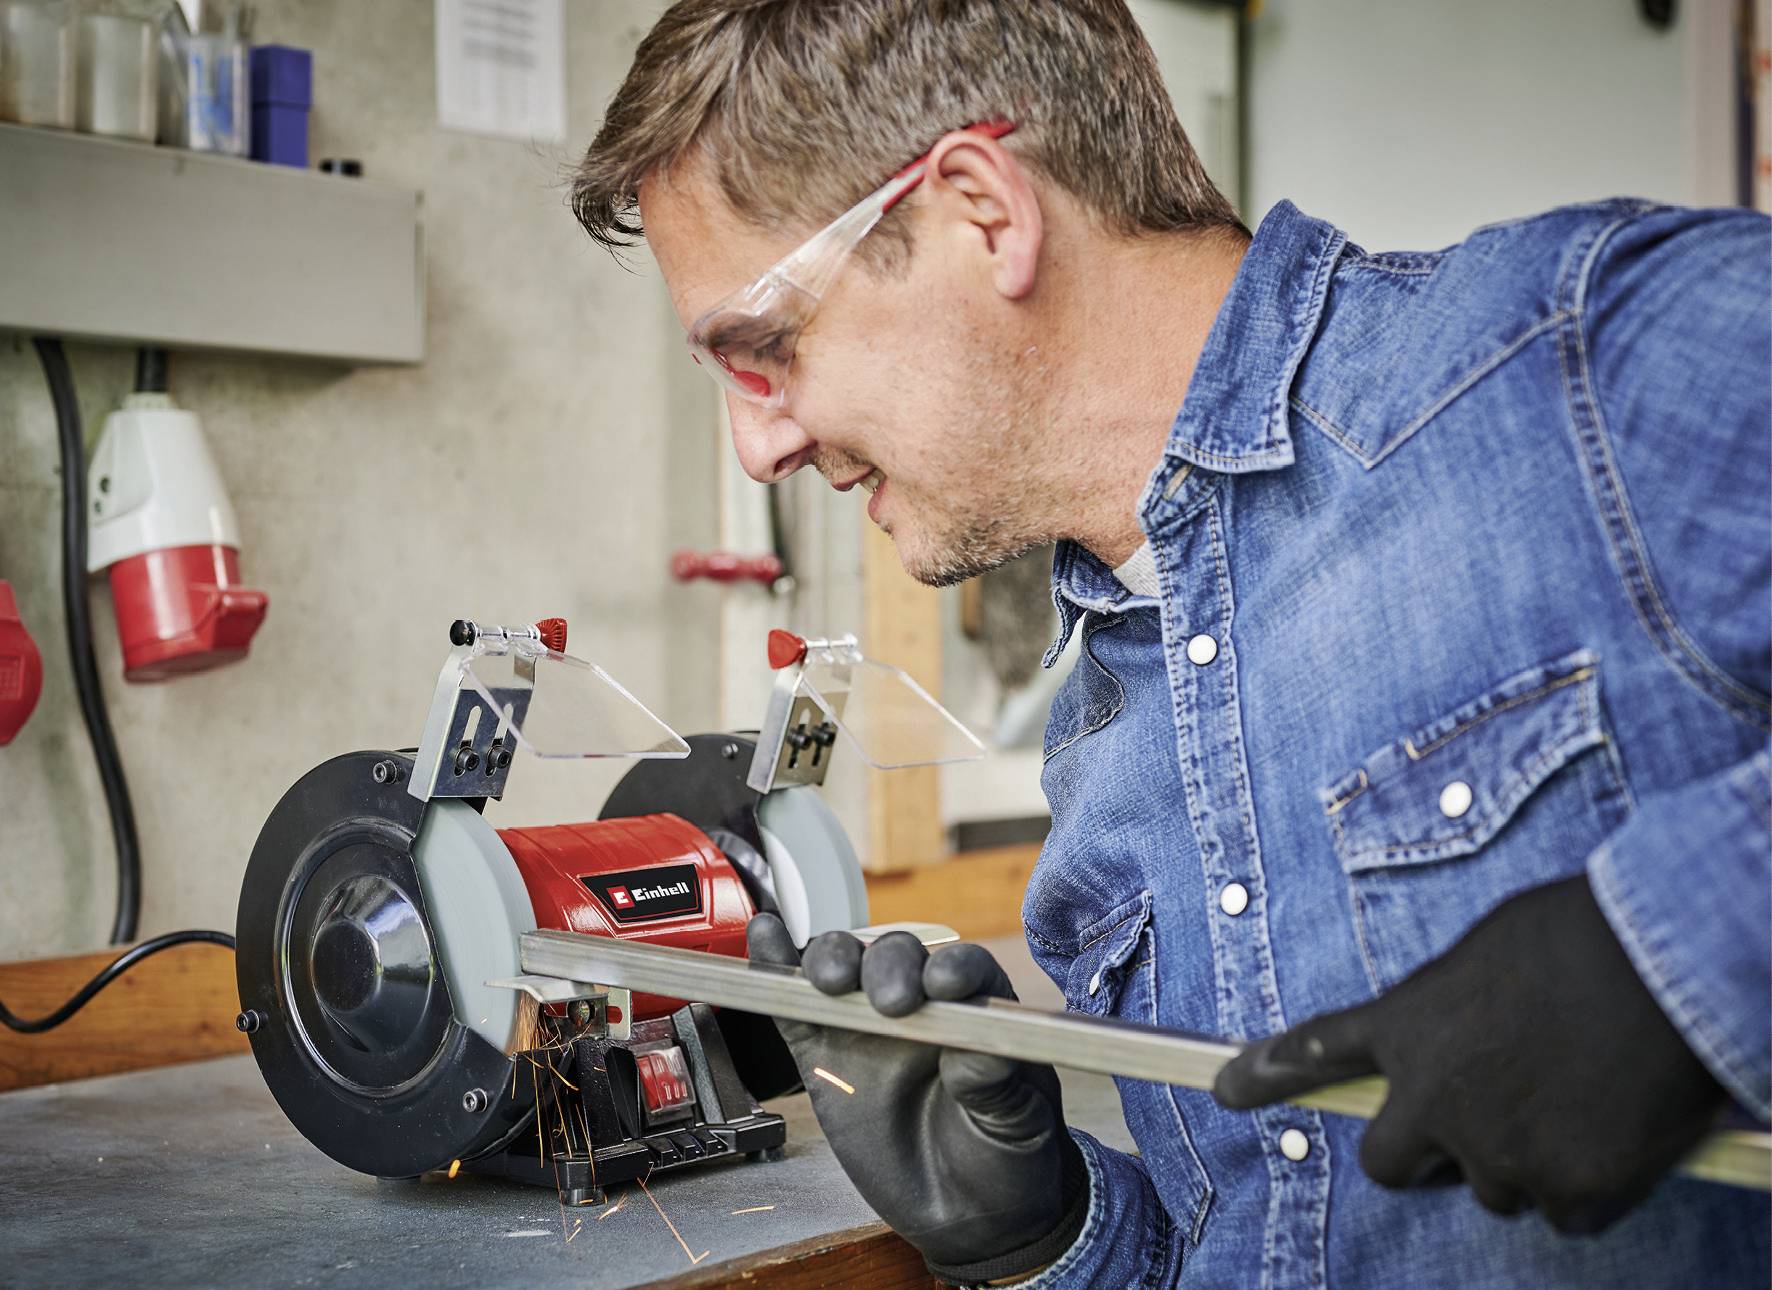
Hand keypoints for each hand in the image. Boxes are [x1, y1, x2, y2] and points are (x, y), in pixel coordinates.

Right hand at [747, 915, 1088, 1282]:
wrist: (965, 1213)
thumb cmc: (1004, 1156)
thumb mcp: (1015, 1125)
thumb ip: (994, 1084)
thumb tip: (973, 1050)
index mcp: (975, 1008)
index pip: (962, 968)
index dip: (951, 968)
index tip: (942, 986)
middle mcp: (919, 1003)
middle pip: (896, 957)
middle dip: (889, 967)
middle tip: (893, 1002)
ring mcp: (867, 1025)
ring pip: (844, 968)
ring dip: (832, 960)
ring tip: (831, 981)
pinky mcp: (824, 1055)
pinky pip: (796, 1008)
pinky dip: (775, 970)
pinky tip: (765, 937)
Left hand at [1214, 875, 1725, 1232]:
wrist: (1667, 965)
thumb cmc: (1584, 934)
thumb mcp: (1490, 953)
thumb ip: (1460, 1007)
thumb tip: (1480, 1038)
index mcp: (1410, 1025)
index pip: (1316, 1050)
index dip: (1266, 1074)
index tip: (1225, 1090)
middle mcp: (1434, 1098)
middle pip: (1390, 1163)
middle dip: (1418, 1155)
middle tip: (1472, 1128)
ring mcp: (1498, 1152)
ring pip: (1493, 1189)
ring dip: (1523, 1159)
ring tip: (1579, 1097)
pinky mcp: (1569, 1192)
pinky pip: (1567, 1211)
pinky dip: (1590, 1184)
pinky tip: (1618, 1131)